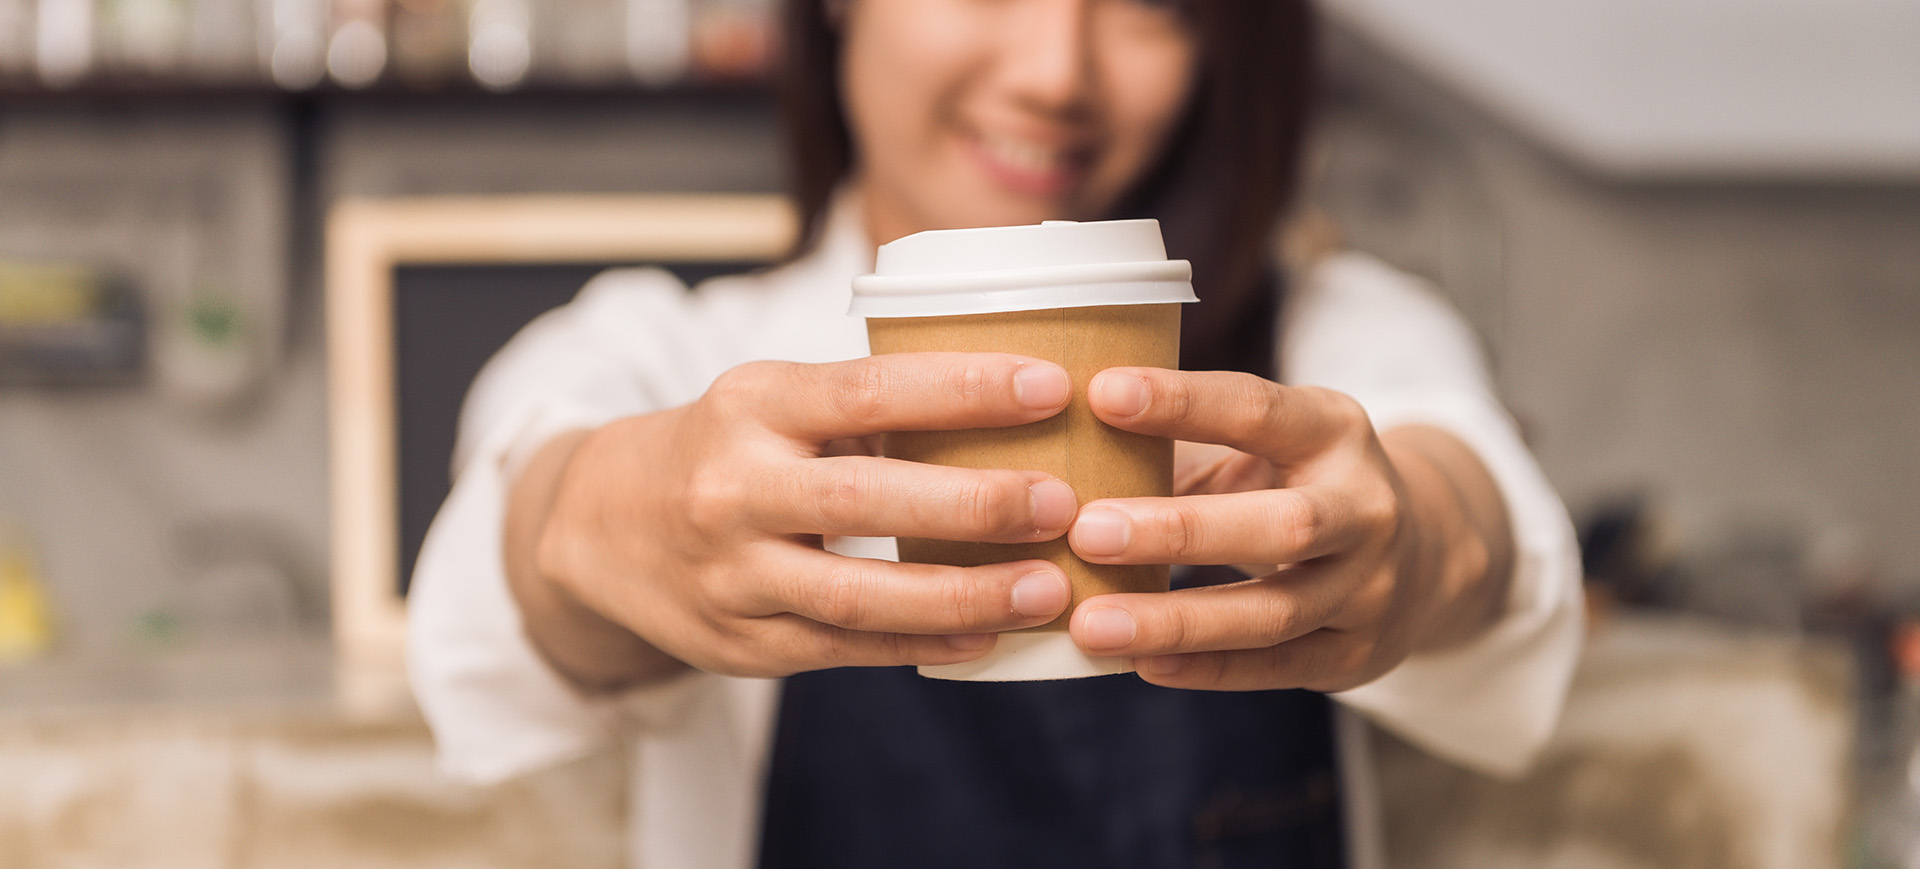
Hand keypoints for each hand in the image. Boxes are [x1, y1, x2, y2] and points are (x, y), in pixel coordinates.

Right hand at [523, 353, 1079, 684]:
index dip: (962, 388)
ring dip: (961, 596)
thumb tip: (1009, 405)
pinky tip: (989, 638)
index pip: (866, 389)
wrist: (597, 526)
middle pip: (863, 498)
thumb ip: (864, 408)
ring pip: (855, 595)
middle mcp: (733, 487)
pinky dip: (920, 645)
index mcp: (751, 404)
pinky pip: (841, 649)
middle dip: (972, 503)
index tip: (1049, 386)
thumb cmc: (723, 449)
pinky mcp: (738, 641)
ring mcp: (730, 573)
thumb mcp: (770, 403)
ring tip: (1046, 590)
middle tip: (1062, 504)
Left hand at [1063, 368, 1512, 691]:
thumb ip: (1181, 445)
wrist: (1421, 553)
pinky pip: (1275, 668)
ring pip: (1274, 612)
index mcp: (1334, 430)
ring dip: (1177, 620)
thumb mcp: (1263, 442)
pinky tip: (1140, 663)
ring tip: (1091, 623)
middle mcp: (1365, 507)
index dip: (1182, 402)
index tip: (1101, 394)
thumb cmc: (1296, 481)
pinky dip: (1206, 668)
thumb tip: (1061, 448)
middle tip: (1088, 531)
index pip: (1257, 409)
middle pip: (1283, 525)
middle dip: (1182, 531)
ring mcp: (1369, 588)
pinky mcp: (1355, 654)